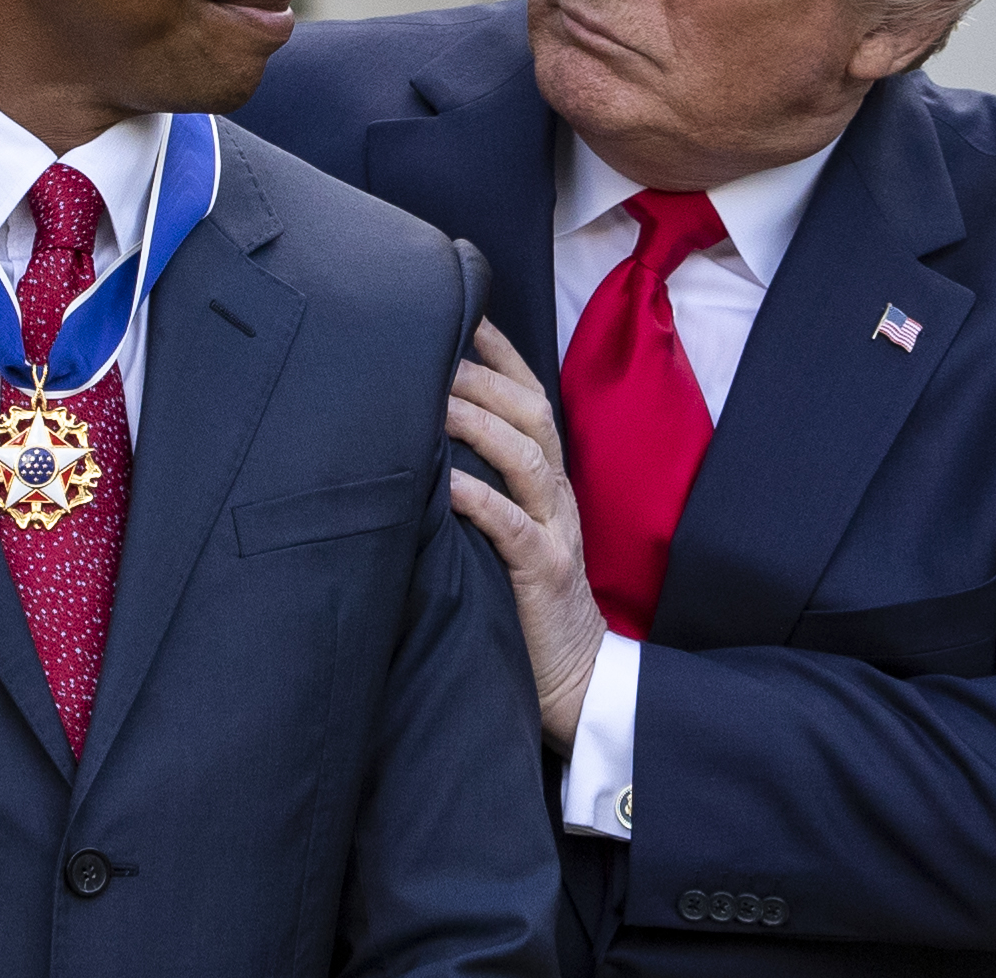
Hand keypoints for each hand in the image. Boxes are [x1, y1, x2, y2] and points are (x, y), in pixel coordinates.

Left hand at [447, 318, 606, 751]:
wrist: (578, 685)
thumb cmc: (527, 603)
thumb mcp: (507, 530)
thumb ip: (480, 484)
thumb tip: (417, 438)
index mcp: (547, 480)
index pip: (529, 398)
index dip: (499, 352)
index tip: (460, 309)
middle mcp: (556, 495)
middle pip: (530, 413)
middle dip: (483, 373)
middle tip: (432, 341)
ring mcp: (555, 532)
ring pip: (525, 458)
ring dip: (478, 422)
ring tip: (433, 395)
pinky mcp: (544, 576)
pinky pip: (513, 527)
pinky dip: (479, 499)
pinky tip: (445, 483)